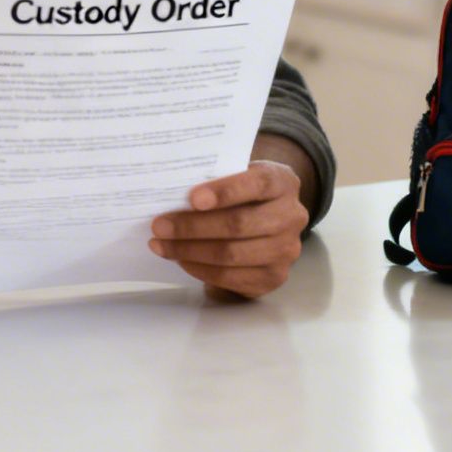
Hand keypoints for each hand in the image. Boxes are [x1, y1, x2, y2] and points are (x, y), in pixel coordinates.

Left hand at [149, 160, 307, 298]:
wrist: (271, 218)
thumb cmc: (245, 192)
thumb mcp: (239, 174)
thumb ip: (217, 178)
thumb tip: (172, 193)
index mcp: (283, 182)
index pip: (257, 184)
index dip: (225, 191)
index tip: (192, 198)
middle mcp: (292, 217)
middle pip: (238, 225)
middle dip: (193, 227)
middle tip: (159, 226)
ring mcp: (286, 251)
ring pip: (231, 254)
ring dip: (190, 251)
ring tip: (161, 245)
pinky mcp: (274, 277)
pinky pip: (231, 277)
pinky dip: (200, 269)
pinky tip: (181, 259)